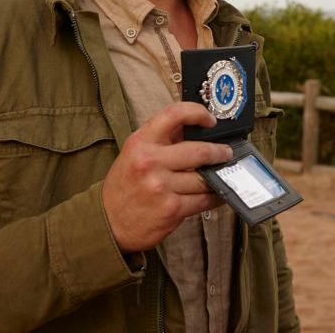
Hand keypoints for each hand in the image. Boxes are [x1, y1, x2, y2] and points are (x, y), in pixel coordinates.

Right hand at [102, 101, 232, 252]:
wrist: (108, 222)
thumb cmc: (125, 185)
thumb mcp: (135, 153)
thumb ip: (162, 139)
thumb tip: (195, 128)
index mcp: (141, 142)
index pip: (173, 115)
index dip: (197, 113)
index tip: (210, 120)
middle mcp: (150, 162)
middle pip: (199, 151)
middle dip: (219, 151)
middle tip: (226, 152)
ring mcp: (162, 187)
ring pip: (204, 177)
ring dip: (218, 176)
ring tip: (224, 173)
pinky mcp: (172, 209)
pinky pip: (204, 199)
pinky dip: (215, 196)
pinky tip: (218, 192)